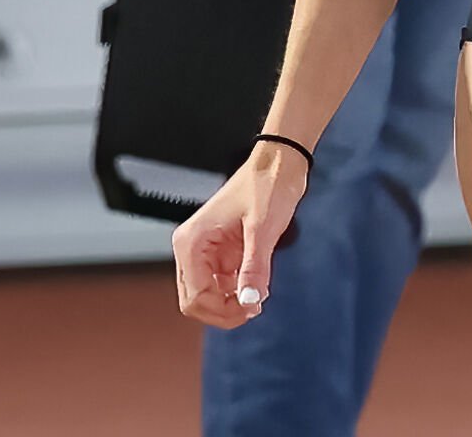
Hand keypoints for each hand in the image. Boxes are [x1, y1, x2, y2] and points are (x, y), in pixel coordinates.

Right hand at [172, 146, 307, 327]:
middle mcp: (192, 247)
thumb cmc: (267, 184)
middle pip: (196, 300)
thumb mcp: (263, 228)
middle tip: (254, 308)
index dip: (221, 310)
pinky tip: (257, 286)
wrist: (280, 162)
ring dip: (230, 303)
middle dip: (223, 310)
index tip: (251, 308)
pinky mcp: (221, 251)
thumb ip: (254, 267)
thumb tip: (249, 301)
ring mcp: (206, 250)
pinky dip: (237, 291)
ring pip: (208, 295)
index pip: (194, 296)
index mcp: (191, 241)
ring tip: (258, 297)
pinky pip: (222, 283)